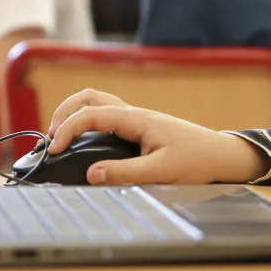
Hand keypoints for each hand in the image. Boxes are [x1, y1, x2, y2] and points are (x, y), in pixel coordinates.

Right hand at [46, 89, 270, 184]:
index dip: (68, 129)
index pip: (92, 114)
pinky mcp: (139, 128)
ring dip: (75, 114)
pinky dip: (87, 122)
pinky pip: (107, 116)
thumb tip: (91, 173)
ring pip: (98, 103)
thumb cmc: (196, 160)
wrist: (221, 155)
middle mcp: (134, 114)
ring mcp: (137, 119)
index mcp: (137, 119)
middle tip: (50, 137)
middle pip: (90, 97)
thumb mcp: (161, 171)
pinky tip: (83, 142)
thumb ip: (125, 174)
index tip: (54, 150)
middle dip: (65, 112)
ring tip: (59, 137)